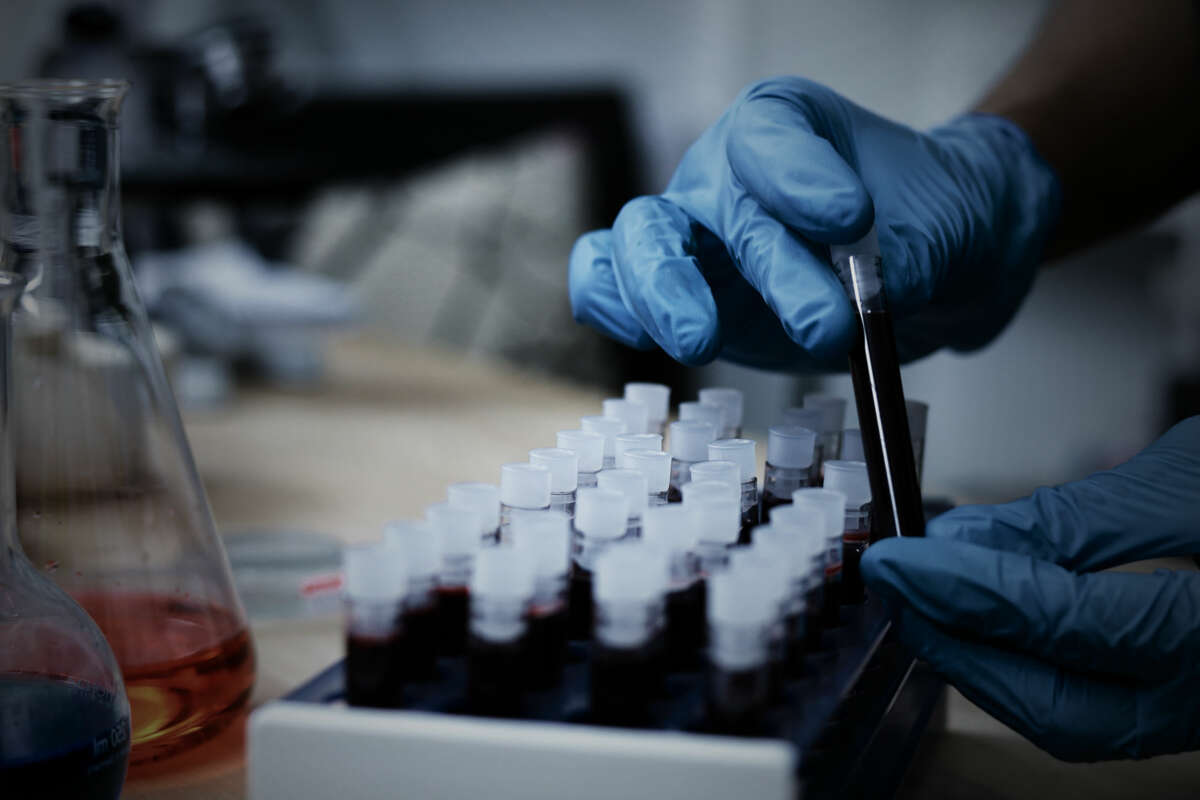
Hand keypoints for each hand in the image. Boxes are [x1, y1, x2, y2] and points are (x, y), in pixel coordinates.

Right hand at [569, 76, 1059, 369]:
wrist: (928, 268)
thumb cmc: (925, 222)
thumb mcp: (934, 227)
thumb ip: (894, 262)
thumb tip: (853, 308)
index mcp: (784, 127)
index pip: (771, 138)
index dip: (799, 177)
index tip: (851, 219)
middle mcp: (724, 173)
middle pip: (709, 201)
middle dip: (757, 261)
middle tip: (814, 321)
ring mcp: (693, 233)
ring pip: (638, 241)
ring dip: (661, 292)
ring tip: (700, 342)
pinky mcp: (678, 293)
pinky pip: (610, 282)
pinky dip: (613, 306)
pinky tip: (646, 338)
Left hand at [861, 416, 1199, 760]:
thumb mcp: (1193, 480)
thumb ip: (1077, 520)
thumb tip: (966, 538)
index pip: (1069, 620)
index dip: (968, 588)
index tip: (898, 556)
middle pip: (1058, 705)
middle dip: (959, 645)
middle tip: (895, 585)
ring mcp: (1198, 709)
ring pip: (1067, 720)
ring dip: (979, 662)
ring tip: (921, 600)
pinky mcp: (1179, 705)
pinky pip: (1089, 708)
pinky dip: (1020, 666)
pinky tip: (978, 619)